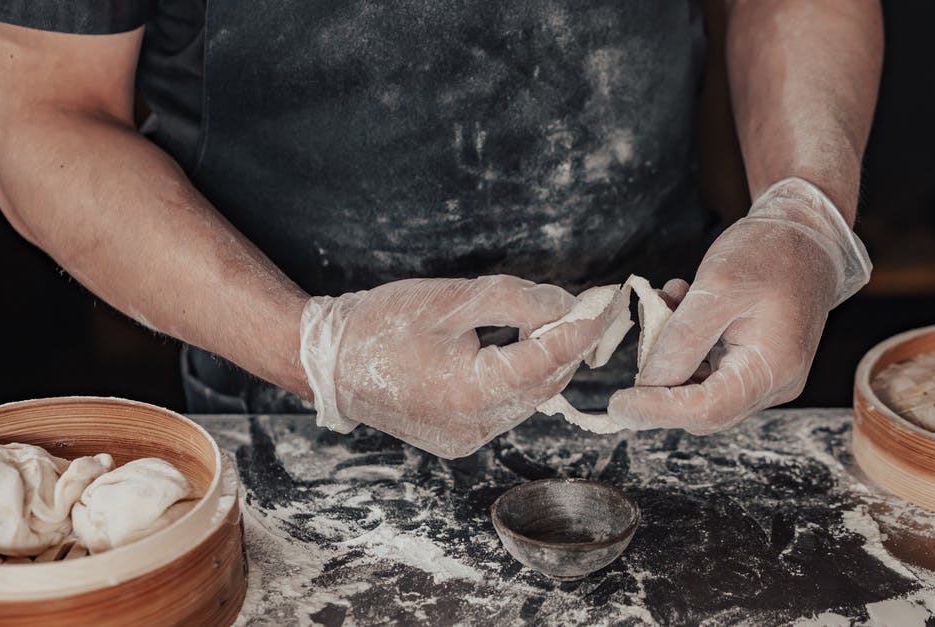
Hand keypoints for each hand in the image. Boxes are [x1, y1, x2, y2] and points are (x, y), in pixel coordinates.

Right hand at [300, 275, 615, 457]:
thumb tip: (565, 306)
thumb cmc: (384, 323)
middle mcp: (474, 425)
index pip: (548, 357)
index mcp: (472, 390)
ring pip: (528, 399)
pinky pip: (505, 410)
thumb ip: (516, 300)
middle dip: (566, 345)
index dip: (581, 328)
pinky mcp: (458, 441)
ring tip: (544, 325)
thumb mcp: (454, 298)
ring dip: (543, 363)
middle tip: (580, 308)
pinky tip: (514, 353)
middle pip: (544, 383)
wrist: (329, 362)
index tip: (604, 303)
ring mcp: (466, 439)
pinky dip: (517, 382)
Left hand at [608, 178, 870, 433]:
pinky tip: (683, 304)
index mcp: (771, 368)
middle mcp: (773, 384)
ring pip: (700, 389)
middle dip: (663, 380)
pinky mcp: (754, 366)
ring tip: (670, 302)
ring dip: (673, 355)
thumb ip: (682, 340)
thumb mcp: (716, 288)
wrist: (808, 236)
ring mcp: (765, 378)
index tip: (617, 404)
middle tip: (649, 330)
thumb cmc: (769, 253)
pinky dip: (687, 346)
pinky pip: (709, 370)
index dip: (657, 411)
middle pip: (702, 409)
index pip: (706, 410)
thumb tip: (649, 384)